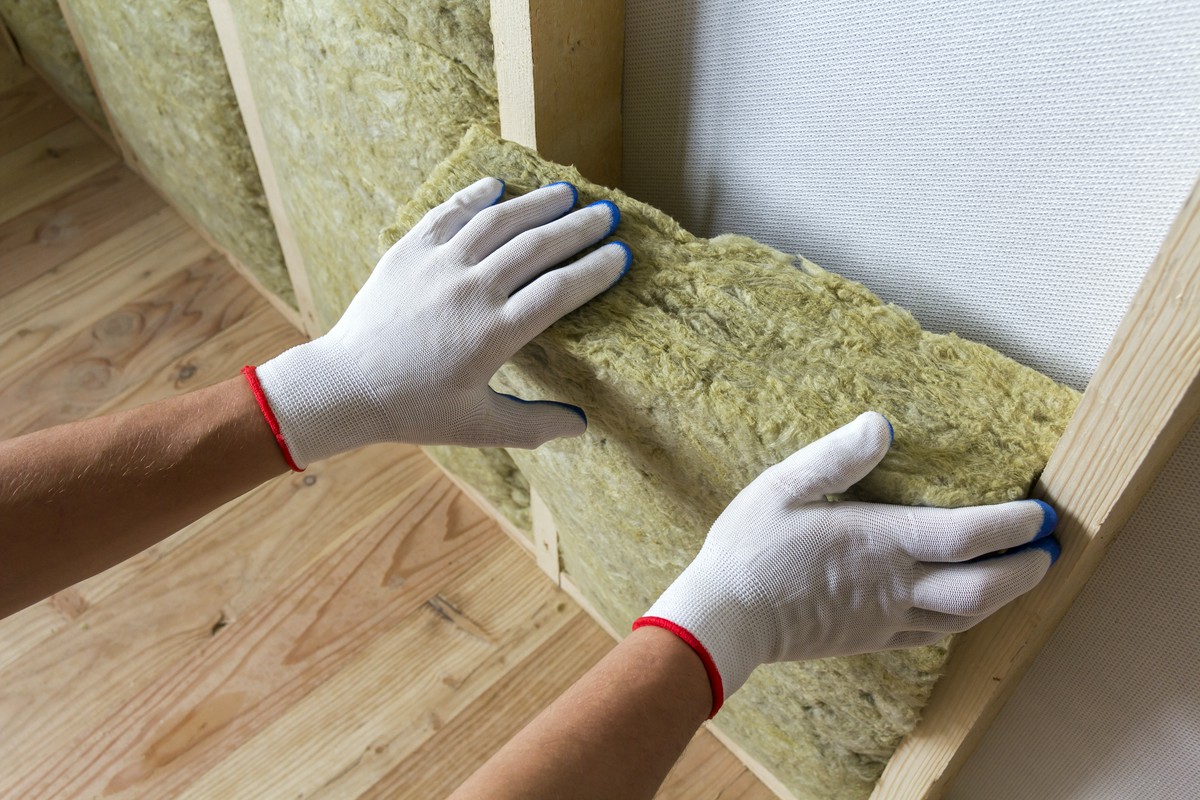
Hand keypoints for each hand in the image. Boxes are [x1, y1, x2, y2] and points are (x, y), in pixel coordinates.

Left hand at [248, 178, 629, 467]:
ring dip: (537, 204)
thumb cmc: (414, 410)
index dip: (594, 271)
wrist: (345, 385)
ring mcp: (438, 266)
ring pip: (498, 222)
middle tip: (608, 214)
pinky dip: (477, 196)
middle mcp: (471, 292)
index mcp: (494, 334)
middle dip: (578, 228)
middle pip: (537, 247)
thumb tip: (581, 426)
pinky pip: (449, 214)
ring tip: (567, 193)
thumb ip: (533, 425)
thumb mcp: (478, 426)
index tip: (620, 255)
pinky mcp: (409, 251)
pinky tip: (499, 185)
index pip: (559, 292)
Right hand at [635, 412, 1059, 715]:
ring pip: (964, 617)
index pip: (966, 536)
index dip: (1012, 526)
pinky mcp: (869, 639)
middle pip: (983, 588)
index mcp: (879, 542)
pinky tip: (961, 608)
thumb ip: (836, 456)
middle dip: (1026, 570)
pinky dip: (962, 620)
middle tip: (1048, 549)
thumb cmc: (749, 548)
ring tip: (1021, 576)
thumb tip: (882, 423)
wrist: (724, 619)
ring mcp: (884, 619)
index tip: (1040, 513)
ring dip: (1004, 598)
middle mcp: (894, 586)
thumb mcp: (783, 486)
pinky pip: (931, 635)